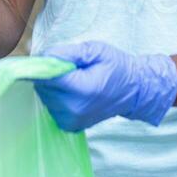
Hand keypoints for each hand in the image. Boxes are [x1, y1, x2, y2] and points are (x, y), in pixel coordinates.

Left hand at [33, 41, 176, 131]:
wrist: (134, 91)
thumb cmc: (117, 67)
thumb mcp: (96, 50)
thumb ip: (69, 52)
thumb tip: (45, 55)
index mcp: (82, 89)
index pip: (47, 77)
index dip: (45, 65)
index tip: (51, 57)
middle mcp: (74, 109)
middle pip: (43, 87)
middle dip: (50, 75)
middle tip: (69, 67)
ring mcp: (71, 120)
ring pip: (45, 97)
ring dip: (53, 87)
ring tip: (73, 80)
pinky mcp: (69, 126)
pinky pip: (51, 107)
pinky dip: (57, 98)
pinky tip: (72, 92)